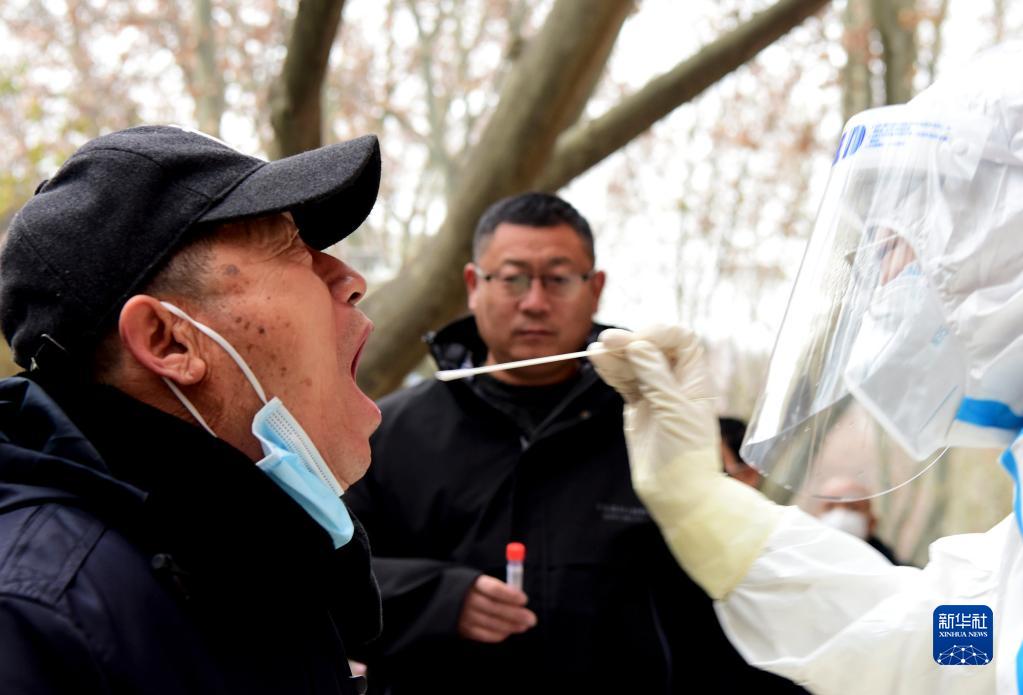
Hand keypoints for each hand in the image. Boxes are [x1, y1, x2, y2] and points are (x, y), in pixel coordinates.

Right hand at [457, 574, 536, 643]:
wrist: (443, 597)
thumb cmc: (472, 589)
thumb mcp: (481, 581)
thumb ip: (499, 588)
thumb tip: (520, 598)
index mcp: (474, 583)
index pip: (494, 589)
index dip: (510, 595)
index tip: (524, 599)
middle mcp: (468, 600)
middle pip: (495, 608)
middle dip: (515, 614)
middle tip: (531, 618)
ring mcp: (465, 616)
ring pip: (491, 623)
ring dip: (510, 626)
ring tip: (524, 625)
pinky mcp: (464, 629)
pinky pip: (484, 635)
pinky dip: (498, 635)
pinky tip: (509, 632)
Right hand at [590, 325, 781, 598]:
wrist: (679, 494)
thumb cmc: (688, 456)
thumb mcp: (675, 411)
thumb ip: (656, 377)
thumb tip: (639, 345)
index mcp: (695, 379)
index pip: (681, 340)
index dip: (660, 334)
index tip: (639, 341)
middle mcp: (676, 382)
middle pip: (653, 348)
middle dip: (631, 341)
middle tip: (608, 342)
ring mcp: (655, 394)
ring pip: (634, 363)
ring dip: (616, 354)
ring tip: (596, 350)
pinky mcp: (638, 407)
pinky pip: (623, 381)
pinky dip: (610, 370)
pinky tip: (597, 361)